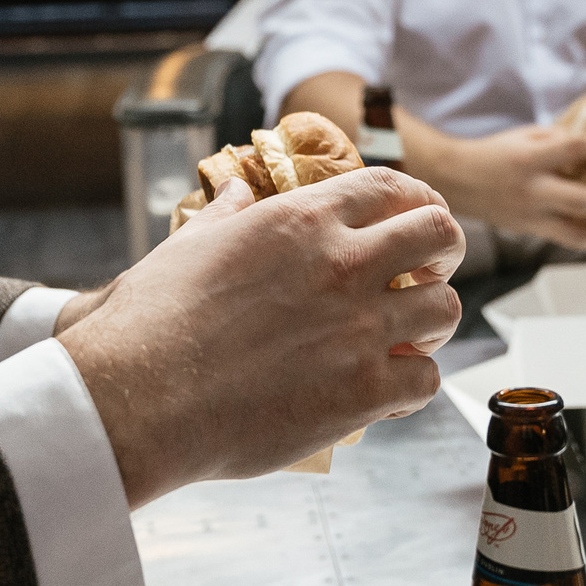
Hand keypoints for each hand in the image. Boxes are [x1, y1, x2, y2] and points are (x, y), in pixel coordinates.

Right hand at [56, 169, 465, 506]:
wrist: (139, 398)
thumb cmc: (152, 321)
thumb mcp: (189, 245)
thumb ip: (228, 213)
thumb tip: (241, 190)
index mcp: (302, 220)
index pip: (393, 187)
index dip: (418, 201)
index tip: (417, 220)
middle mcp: (342, 265)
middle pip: (442, 236)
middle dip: (443, 253)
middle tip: (426, 274)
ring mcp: (358, 329)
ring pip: (446, 309)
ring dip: (432, 322)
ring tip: (406, 336)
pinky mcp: (362, 393)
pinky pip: (426, 381)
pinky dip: (412, 384)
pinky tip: (385, 389)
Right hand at [422, 122, 585, 249]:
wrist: (458, 180)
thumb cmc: (494, 153)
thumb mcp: (527, 136)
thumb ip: (560, 140)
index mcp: (530, 160)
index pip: (576, 148)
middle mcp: (532, 192)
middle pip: (582, 200)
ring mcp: (531, 216)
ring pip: (577, 232)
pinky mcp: (532, 231)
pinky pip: (568, 238)